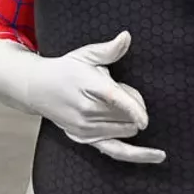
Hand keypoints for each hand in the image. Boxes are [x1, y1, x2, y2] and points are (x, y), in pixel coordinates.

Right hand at [26, 31, 165, 164]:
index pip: (114, 99)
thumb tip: (126, 36)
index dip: (132, 110)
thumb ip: (109, 50)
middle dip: (134, 104)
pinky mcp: (85, 140)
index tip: (145, 121)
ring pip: (125, 129)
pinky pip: (116, 151)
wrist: (37, 89)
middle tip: (120, 89)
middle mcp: (86, 111)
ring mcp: (84, 128)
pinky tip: (156, 156)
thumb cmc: (66, 69)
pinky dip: (137, 154)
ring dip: (130, 119)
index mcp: (89, 86)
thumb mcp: (86, 55)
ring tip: (114, 104)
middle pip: (126, 114)